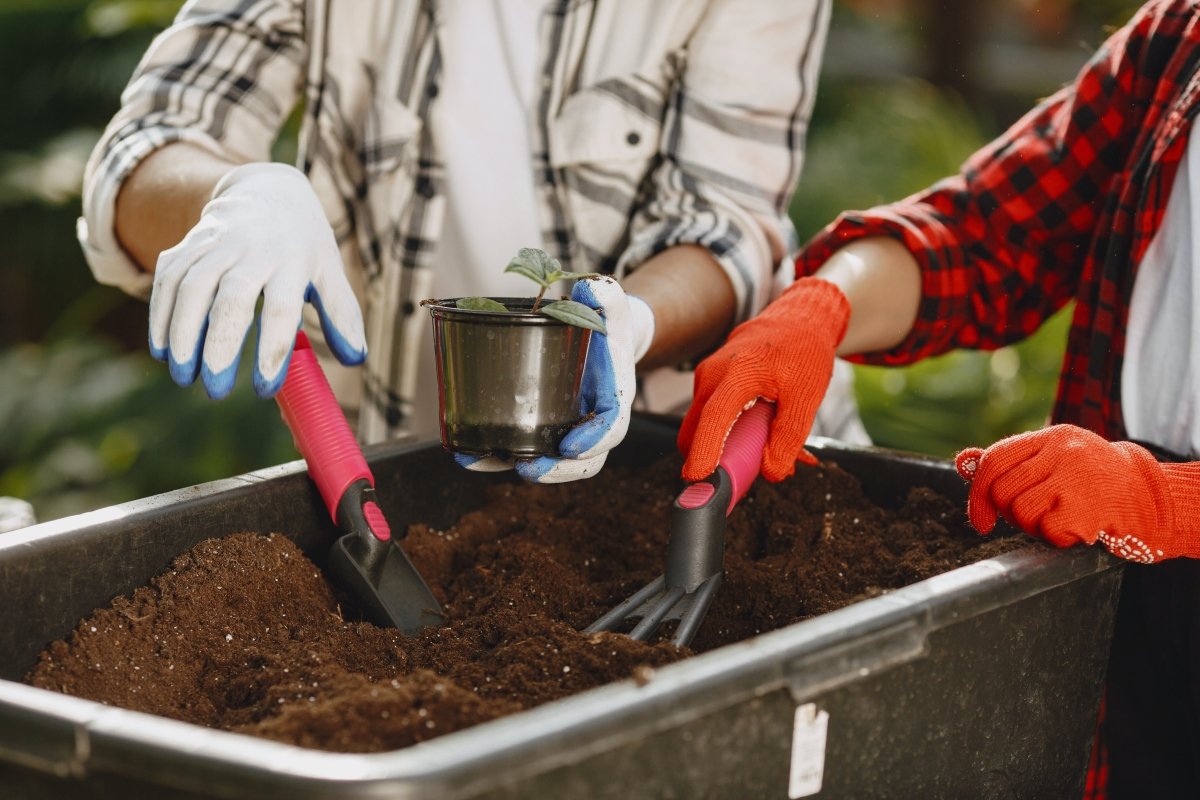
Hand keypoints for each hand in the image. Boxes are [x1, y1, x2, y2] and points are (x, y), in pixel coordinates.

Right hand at [148, 162, 365, 398]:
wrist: (267, 190)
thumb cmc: (303, 244)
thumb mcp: (329, 272)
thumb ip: (342, 314)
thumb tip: (355, 358)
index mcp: (292, 262)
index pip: (282, 309)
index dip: (271, 350)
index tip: (264, 389)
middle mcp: (252, 250)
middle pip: (231, 300)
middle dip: (220, 348)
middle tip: (216, 391)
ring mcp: (216, 244)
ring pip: (191, 288)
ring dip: (183, 334)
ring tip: (183, 376)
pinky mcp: (187, 243)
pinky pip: (167, 279)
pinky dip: (160, 315)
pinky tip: (162, 350)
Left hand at [457, 276, 653, 482]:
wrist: (598, 335)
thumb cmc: (603, 324)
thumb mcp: (610, 306)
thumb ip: (608, 296)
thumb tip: (594, 287)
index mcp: (613, 399)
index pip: (611, 428)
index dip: (594, 441)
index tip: (571, 446)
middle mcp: (590, 423)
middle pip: (581, 461)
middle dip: (555, 470)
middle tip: (527, 468)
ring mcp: (564, 429)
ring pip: (547, 463)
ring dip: (512, 466)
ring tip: (480, 461)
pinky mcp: (539, 427)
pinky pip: (520, 449)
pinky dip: (492, 456)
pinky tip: (464, 452)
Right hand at [678, 277, 850, 481]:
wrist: (797, 319)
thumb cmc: (803, 351)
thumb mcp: (806, 397)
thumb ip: (789, 437)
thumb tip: (772, 472)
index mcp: (738, 373)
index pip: (714, 419)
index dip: (704, 451)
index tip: (698, 479)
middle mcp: (712, 374)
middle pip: (695, 430)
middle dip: (707, 460)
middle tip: (736, 481)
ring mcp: (706, 377)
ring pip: (702, 426)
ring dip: (724, 446)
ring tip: (761, 450)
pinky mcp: (709, 382)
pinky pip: (709, 416)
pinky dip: (727, 432)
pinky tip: (757, 433)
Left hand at [955, 425, 1199, 562]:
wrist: (1152, 498)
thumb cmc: (1093, 481)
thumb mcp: (1054, 460)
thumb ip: (1009, 463)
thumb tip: (961, 462)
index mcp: (1051, 436)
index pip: (994, 459)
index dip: (977, 493)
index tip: (981, 521)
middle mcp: (1062, 451)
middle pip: (1001, 491)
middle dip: (1010, 515)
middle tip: (1035, 519)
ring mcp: (1075, 477)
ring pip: (1020, 512)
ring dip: (1034, 527)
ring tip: (1061, 520)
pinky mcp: (1087, 506)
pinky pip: (1046, 531)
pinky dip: (1057, 538)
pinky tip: (1079, 529)